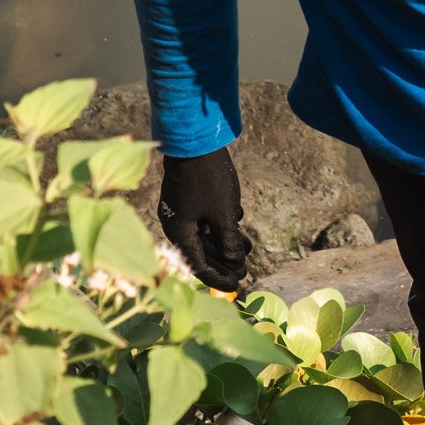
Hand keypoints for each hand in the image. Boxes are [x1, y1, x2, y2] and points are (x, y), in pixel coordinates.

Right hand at [158, 149, 253, 288]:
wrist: (194, 139)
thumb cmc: (209, 179)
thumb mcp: (224, 214)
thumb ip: (229, 242)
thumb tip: (235, 264)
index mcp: (179, 232)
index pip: (199, 266)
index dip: (219, 278)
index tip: (238, 285)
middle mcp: (176, 223)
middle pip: (201, 252)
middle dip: (225, 261)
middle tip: (246, 270)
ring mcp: (180, 209)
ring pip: (204, 234)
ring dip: (226, 242)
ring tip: (249, 247)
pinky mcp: (187, 196)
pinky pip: (204, 218)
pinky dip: (220, 225)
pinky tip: (238, 223)